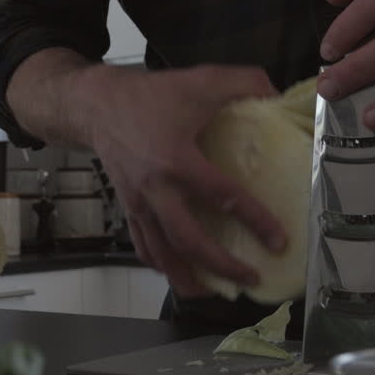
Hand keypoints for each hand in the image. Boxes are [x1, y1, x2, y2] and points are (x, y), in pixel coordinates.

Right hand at [69, 64, 287, 297]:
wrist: (96, 106)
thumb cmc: (148, 96)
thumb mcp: (199, 80)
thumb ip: (242, 83)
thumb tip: (276, 95)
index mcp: (176, 161)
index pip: (223, 196)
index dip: (255, 221)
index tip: (278, 241)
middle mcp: (156, 190)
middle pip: (189, 241)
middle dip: (221, 265)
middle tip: (250, 278)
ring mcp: (139, 204)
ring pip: (162, 253)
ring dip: (187, 277)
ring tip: (212, 293)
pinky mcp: (129, 208)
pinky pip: (143, 245)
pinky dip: (161, 264)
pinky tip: (178, 273)